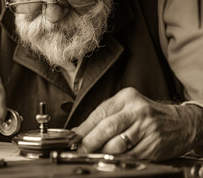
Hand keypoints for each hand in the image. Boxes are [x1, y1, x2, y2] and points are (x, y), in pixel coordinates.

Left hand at [72, 87, 197, 160]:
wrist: (180, 123)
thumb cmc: (147, 114)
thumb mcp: (126, 106)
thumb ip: (104, 116)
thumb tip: (80, 131)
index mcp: (127, 97)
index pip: (100, 113)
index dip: (84, 128)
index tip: (74, 138)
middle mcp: (137, 110)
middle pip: (107, 128)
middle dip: (90, 141)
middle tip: (81, 149)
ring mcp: (147, 128)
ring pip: (117, 144)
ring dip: (102, 152)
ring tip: (94, 154)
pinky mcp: (153, 144)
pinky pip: (129, 155)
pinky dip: (117, 158)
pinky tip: (112, 157)